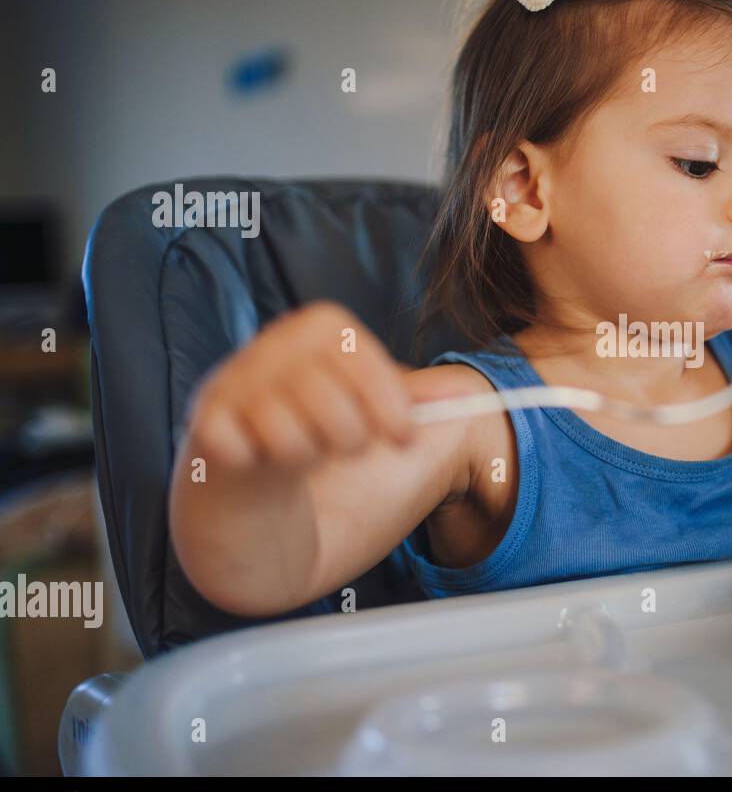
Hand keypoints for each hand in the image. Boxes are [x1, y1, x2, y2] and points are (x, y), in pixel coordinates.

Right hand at [183, 300, 416, 470]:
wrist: (252, 456)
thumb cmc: (321, 421)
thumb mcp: (370, 402)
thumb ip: (415, 398)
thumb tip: (468, 393)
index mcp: (320, 325)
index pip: (362, 362)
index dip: (391, 407)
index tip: (406, 439)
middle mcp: (273, 343)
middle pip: (334, 408)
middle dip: (351, 441)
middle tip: (346, 448)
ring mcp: (232, 380)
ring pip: (292, 439)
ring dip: (306, 457)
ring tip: (302, 449)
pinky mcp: (204, 421)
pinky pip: (244, 454)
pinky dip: (262, 466)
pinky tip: (263, 456)